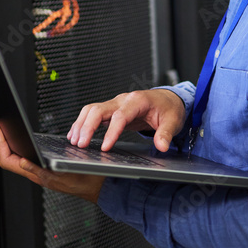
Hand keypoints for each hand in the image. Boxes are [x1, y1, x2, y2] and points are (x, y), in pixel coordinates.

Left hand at [0, 123, 104, 203]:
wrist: (97, 186)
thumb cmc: (85, 181)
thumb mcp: (64, 174)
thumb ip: (41, 171)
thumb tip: (21, 162)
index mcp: (37, 175)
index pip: (8, 160)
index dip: (0, 144)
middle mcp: (35, 174)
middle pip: (7, 158)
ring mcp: (38, 172)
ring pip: (13, 158)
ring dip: (4, 143)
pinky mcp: (43, 169)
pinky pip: (23, 158)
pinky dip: (15, 147)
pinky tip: (15, 141)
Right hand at [67, 89, 186, 152]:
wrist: (167, 99)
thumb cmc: (169, 108)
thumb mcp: (173, 121)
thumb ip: (166, 133)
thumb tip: (162, 146)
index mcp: (138, 101)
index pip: (120, 116)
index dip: (111, 132)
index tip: (105, 147)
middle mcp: (123, 99)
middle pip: (99, 109)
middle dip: (87, 127)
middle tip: (81, 144)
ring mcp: (116, 103)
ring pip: (92, 110)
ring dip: (81, 124)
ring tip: (74, 141)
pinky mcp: (111, 109)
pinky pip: (93, 113)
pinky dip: (82, 123)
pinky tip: (76, 134)